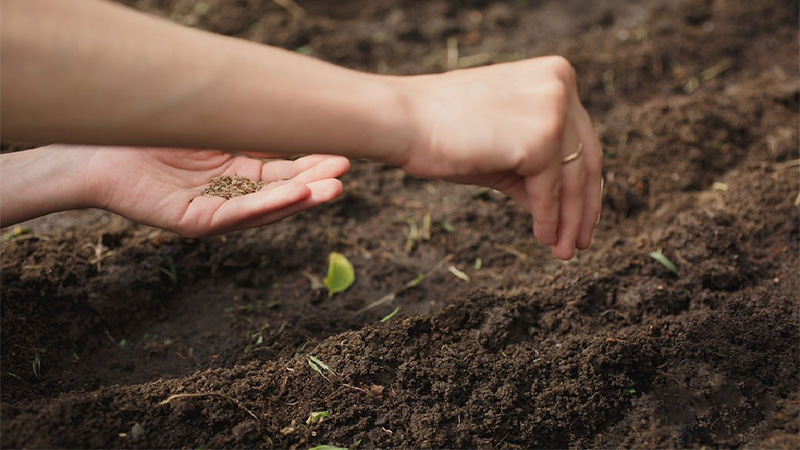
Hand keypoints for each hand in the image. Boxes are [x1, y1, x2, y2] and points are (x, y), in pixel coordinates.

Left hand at [85, 146, 349, 236]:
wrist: (96, 146)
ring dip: (302, 199)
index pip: (285, 172)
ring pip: (267, 208)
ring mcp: (215, 210)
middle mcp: (231, 194)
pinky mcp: (196, 221)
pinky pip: (237, 215)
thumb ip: (248, 127)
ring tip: (333, 189)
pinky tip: (296, 195)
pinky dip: (269, 206)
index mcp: (238, 172)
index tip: (343, 153)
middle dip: (316, 183)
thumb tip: (292, 105)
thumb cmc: (153, 132)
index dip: (313, 164)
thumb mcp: (212, 126)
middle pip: (282, 191)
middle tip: (346, 171)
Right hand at [394, 56, 602, 259]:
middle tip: (579, 241)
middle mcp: (561, 84)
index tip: (583, 215)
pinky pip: (551, 189)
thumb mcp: (504, 147)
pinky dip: (548, 218)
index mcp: (554, 75)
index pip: (582, 138)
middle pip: (586, 158)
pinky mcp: (541, 138)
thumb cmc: (443, 132)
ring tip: (563, 250)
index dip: (585, 182)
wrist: (403, 121)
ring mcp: (553, 109)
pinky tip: (543, 237)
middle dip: (583, 207)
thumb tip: (565, 212)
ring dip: (569, 220)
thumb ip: (538, 168)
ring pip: (574, 177)